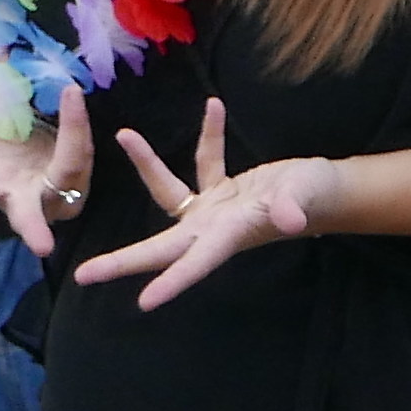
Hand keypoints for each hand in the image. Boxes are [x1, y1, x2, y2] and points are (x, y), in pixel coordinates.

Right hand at [0, 84, 91, 257]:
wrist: (37, 139)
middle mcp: (23, 195)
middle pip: (27, 217)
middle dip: (34, 230)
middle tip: (42, 247)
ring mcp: (54, 190)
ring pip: (67, 176)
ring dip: (72, 139)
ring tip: (69, 97)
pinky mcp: (80, 176)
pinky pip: (81, 149)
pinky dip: (76, 120)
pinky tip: (70, 95)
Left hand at [72, 97, 341, 309]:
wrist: (327, 190)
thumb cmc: (317, 197)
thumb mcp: (304, 198)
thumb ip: (294, 207)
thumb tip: (291, 218)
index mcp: (230, 235)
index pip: (195, 263)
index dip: (171, 281)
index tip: (143, 302)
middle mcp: (215, 228)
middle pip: (162, 247)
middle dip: (124, 261)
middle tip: (83, 275)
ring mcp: (216, 210)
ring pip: (170, 194)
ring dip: (148, 165)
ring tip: (126, 134)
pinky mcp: (224, 190)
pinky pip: (205, 162)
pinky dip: (209, 138)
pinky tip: (214, 108)